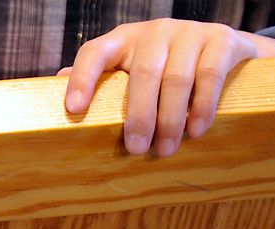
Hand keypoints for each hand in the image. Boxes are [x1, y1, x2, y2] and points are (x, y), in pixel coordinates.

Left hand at [63, 20, 274, 156]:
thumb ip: (100, 84)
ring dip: (170, 118)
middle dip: (138, 116)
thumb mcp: (130, 73)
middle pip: (141, 74)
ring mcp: (189, 32)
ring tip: (167, 149)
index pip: (94, 52)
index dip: (81, 79)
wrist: (225, 50)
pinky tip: (196, 129)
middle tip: (137, 150)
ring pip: (175, 78)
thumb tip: (49, 98)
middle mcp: (154, 32)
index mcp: (122, 40)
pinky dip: (202, 105)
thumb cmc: (164, 70)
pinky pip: (210, 73)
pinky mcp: (221, 39)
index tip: (73, 110)